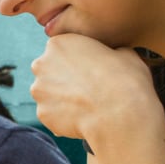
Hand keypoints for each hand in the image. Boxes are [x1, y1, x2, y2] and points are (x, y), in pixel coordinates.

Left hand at [29, 34, 159, 145]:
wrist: (120, 114)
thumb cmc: (125, 79)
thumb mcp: (125, 54)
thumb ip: (110, 51)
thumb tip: (115, 56)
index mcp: (59, 43)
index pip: (63, 50)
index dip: (78, 61)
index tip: (92, 71)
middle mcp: (42, 64)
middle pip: (50, 71)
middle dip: (65, 79)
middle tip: (87, 89)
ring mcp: (39, 90)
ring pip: (49, 94)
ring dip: (63, 99)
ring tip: (87, 106)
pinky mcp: (42, 113)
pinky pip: (52, 114)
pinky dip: (63, 117)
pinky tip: (83, 120)